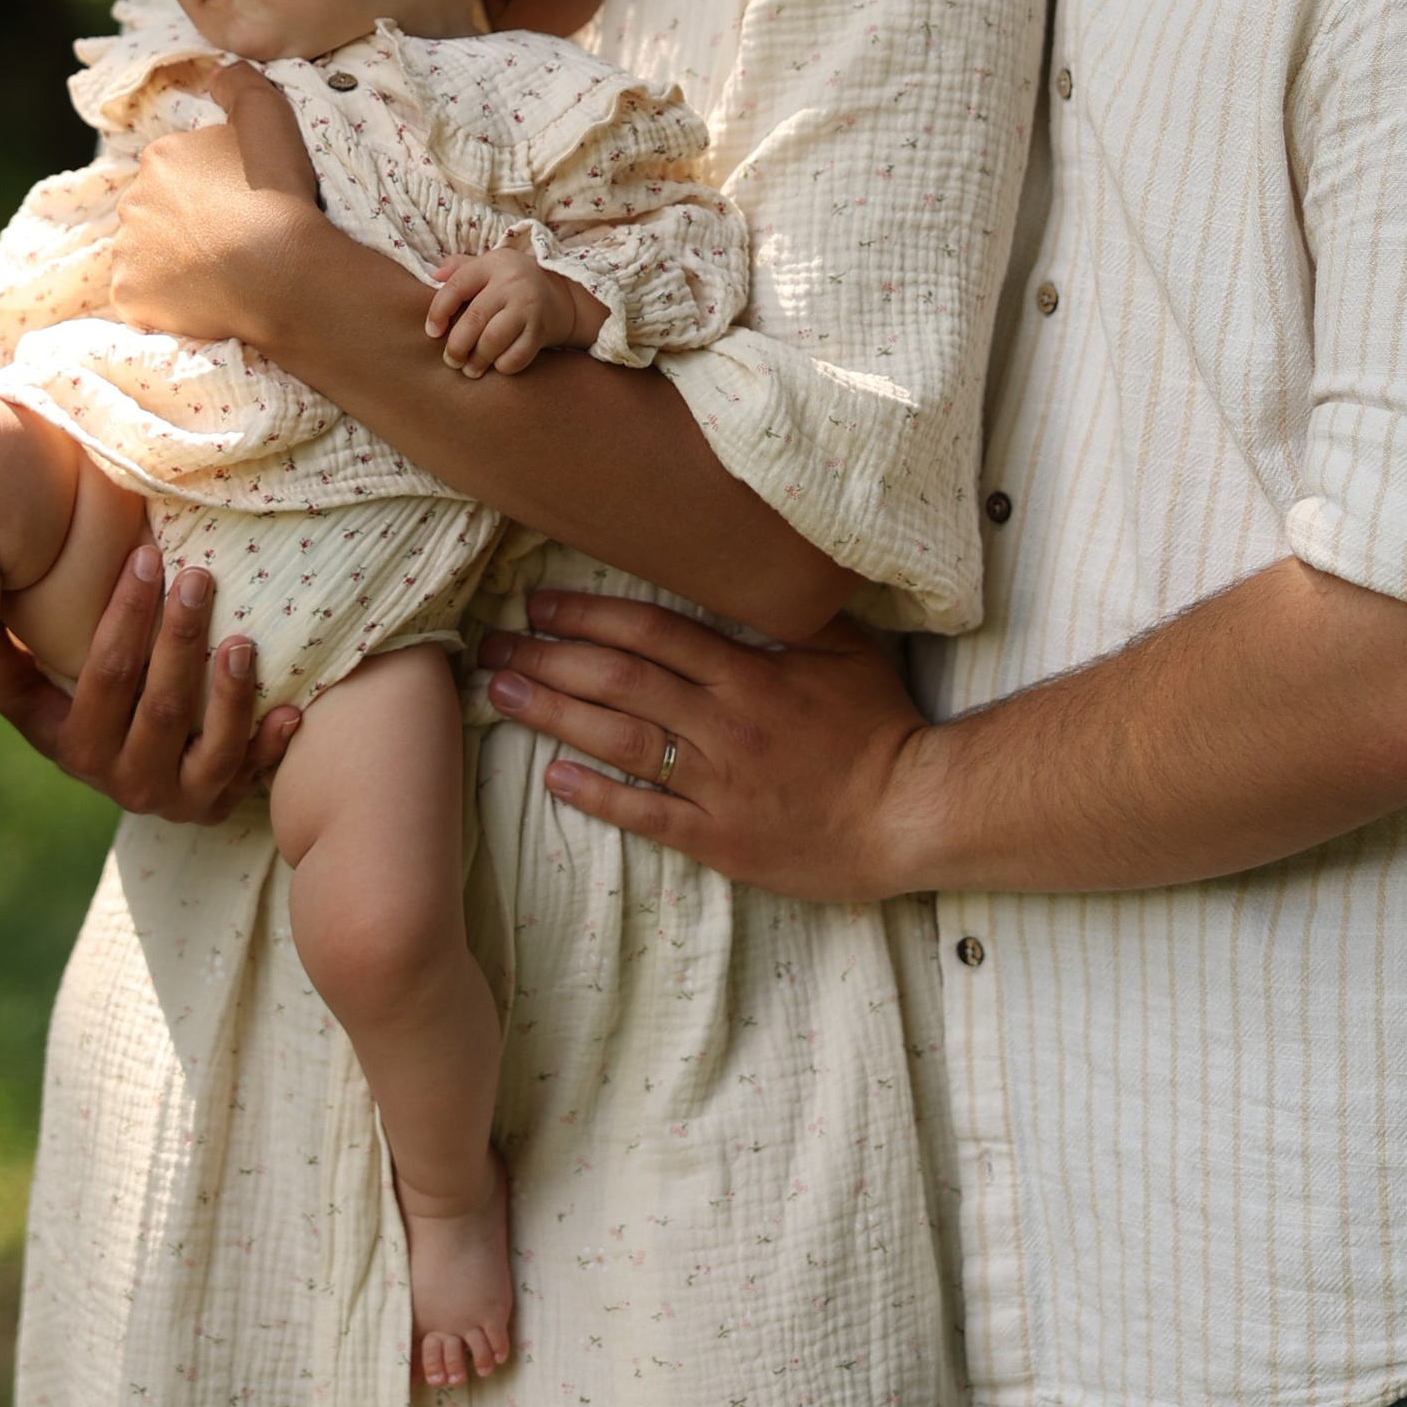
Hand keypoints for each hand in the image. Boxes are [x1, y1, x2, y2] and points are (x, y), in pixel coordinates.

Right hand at [0, 542, 302, 821]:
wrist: (127, 775)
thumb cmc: (78, 705)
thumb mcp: (30, 692)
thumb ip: (2, 655)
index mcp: (74, 746)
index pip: (103, 677)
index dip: (124, 616)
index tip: (146, 557)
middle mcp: (125, 780)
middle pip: (161, 707)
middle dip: (180, 638)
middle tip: (200, 576)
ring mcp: (177, 797)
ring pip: (210, 749)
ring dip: (230, 694)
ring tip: (244, 639)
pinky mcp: (220, 802)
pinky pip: (251, 777)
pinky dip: (272, 746)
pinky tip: (294, 710)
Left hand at [108, 58, 324, 344]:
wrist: (284, 274)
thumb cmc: (278, 195)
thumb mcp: (270, 117)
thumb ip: (238, 83)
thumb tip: (215, 73)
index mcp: (160, 157)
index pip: (177, 170)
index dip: (209, 187)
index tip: (238, 203)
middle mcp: (132, 200)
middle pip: (156, 210)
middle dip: (182, 222)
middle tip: (229, 238)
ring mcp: (127, 253)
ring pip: (146, 253)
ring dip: (172, 260)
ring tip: (218, 273)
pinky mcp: (130, 297)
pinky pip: (142, 296)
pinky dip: (165, 299)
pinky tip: (201, 299)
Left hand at [425, 245, 605, 376]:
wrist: (561, 296)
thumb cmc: (512, 283)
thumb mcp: (489, 265)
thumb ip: (460, 267)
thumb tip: (433, 277)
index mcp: (493, 264)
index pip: (457, 286)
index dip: (439, 311)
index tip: (432, 332)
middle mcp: (511, 283)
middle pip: (474, 318)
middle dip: (457, 345)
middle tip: (451, 360)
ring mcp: (529, 306)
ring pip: (493, 340)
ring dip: (477, 360)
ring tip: (470, 369)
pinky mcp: (542, 330)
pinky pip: (517, 355)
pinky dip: (503, 365)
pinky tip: (497, 366)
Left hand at [479, 589, 924, 900]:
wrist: (911, 812)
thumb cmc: (880, 725)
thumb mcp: (844, 647)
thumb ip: (786, 612)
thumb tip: (746, 569)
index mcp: (748, 671)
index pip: (650, 633)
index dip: (587, 616)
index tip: (540, 605)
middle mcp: (723, 721)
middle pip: (618, 681)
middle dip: (549, 658)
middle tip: (495, 646)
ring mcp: (718, 782)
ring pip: (620, 740)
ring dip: (554, 715)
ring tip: (503, 695)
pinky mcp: (719, 837)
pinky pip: (646, 813)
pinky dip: (596, 794)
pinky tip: (553, 775)